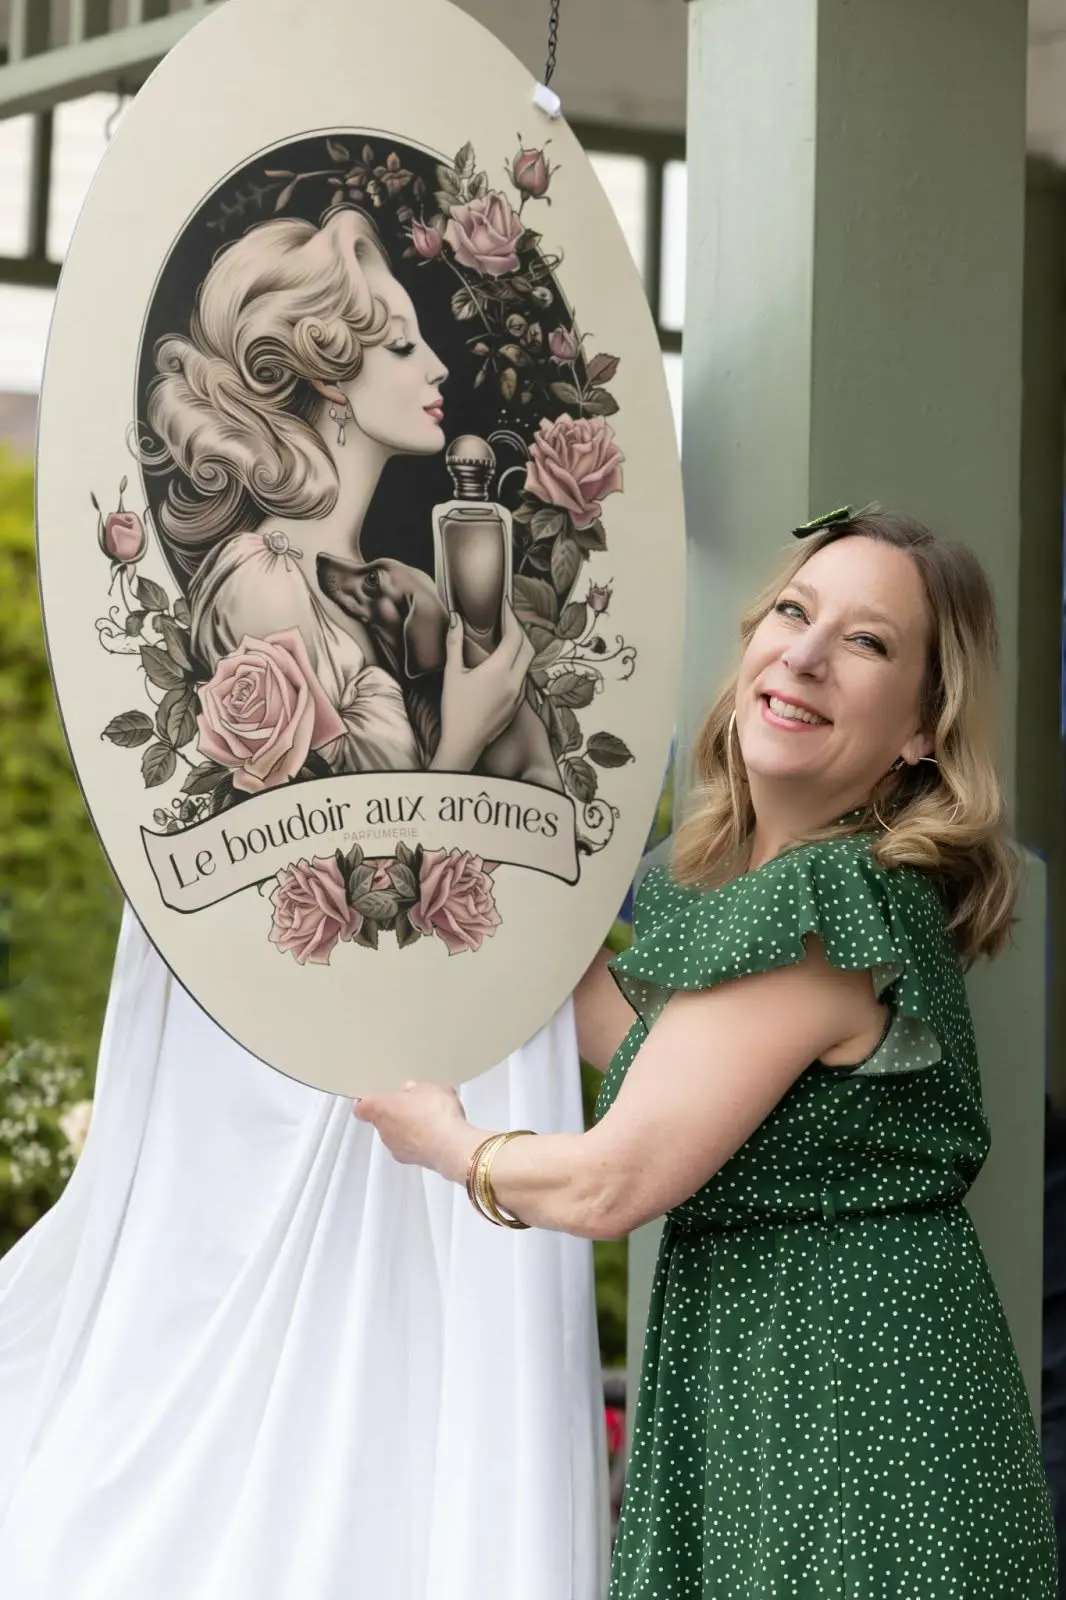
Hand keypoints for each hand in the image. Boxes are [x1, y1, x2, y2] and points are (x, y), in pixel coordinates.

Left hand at [353, 1081, 472, 1178]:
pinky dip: (418, 1142)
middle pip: (381, 1120)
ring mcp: (394, 1146)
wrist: (450, 1145)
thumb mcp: (430, 1089)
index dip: (367, 1103)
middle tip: (412, 1104)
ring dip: (407, 1129)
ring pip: (395, 1135)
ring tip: (428, 1120)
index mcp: (381, 1107)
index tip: (374, 1098)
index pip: (362, 1108)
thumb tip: (414, 1091)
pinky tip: (434, 1135)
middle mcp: (383, 1129)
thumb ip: (417, 1089)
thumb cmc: (435, 1114)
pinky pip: (409, 1148)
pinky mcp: (409, 1159)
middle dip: (395, 1113)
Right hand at [430, 603, 533, 771]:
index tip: (504, 606)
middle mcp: (514, 681)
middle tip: (506, 620)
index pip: (514, 636)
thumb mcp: (452, 673)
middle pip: (527, 647)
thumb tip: (456, 619)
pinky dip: (517, 665)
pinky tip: (504, 665)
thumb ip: (455, 643)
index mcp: (499, 670)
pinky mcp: (517, 704)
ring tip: (505, 639)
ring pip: (528, 663)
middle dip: (519, 630)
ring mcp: (518, 694)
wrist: (464, 743)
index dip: (511, 618)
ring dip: (520, 648)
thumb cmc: (455, 710)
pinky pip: (523, 678)